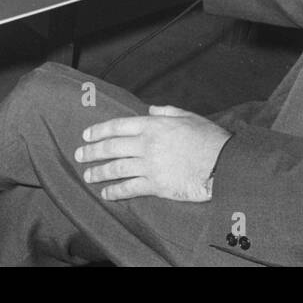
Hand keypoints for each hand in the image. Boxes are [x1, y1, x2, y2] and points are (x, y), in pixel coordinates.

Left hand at [76, 106, 231, 201]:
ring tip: (88, 175)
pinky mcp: (156, 186)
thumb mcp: (188, 116)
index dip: (99, 131)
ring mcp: (150, 166)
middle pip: (112, 147)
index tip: (86, 135)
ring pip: (116, 168)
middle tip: (80, 155)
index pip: (118, 126)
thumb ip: (167, 111)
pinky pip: (130, 188)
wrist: (222, 164)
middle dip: (92, 152)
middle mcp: (147, 144)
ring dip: (99, 172)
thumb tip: (152, 109)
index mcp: (153, 125)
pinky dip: (115, 191)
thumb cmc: (209, 139)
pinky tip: (106, 194)